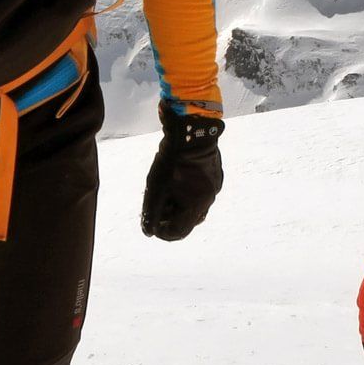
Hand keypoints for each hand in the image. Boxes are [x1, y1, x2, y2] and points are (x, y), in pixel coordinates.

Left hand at [141, 106, 223, 240]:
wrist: (192, 131)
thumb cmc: (172, 160)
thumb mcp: (155, 187)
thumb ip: (151, 212)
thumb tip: (148, 231)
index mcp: (196, 205)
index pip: (179, 231)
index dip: (163, 233)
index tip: (151, 225)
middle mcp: (209, 199)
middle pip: (188, 221)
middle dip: (170, 219)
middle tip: (156, 207)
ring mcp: (214, 187)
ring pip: (195, 207)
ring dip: (179, 206)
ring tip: (165, 194)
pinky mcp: (215, 176)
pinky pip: (200, 193)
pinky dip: (187, 194)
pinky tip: (177, 182)